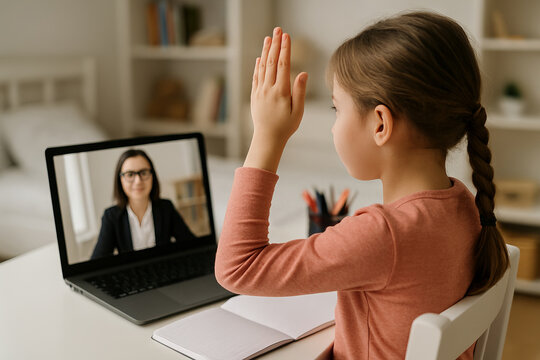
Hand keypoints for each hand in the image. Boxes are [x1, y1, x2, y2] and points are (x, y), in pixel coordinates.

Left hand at [244, 27, 307, 172]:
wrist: (267, 138)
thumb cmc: (286, 127)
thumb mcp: (298, 111)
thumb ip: (300, 91)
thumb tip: (303, 73)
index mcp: (281, 91)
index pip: (283, 65)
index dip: (285, 49)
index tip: (287, 36)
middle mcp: (268, 89)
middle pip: (272, 62)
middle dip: (275, 44)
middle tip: (278, 30)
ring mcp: (260, 91)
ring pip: (262, 67)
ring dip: (266, 51)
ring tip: (268, 38)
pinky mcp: (255, 96)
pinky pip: (256, 77)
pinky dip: (258, 66)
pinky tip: (260, 58)